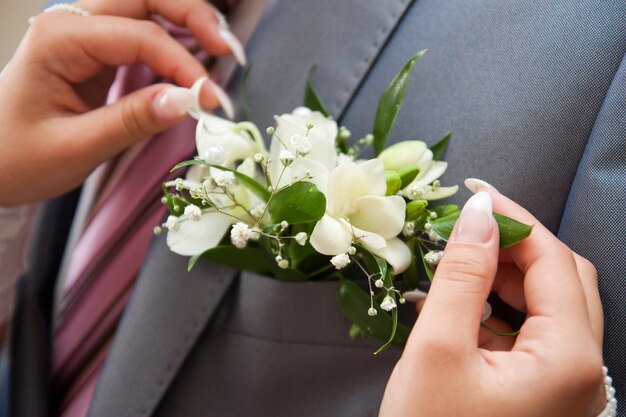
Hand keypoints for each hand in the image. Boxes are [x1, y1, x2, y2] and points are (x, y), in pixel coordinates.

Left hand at [0, 0, 242, 205]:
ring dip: (189, 22)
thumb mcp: (76, 146)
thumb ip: (133, 120)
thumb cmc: (17, 158)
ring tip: (222, 51)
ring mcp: (84, 32)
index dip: (184, 67)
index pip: (141, 37)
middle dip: (195, 16)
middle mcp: (72, 23)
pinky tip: (195, 58)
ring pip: (148, 7)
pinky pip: (143, 31)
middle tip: (229, 51)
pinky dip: (175, 40)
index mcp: (60, 39)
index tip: (214, 102)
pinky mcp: (96, 50)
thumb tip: (188, 101)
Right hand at [380, 181, 604, 416]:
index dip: (513, 217)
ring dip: (501, 278)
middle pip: (561, 279)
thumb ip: (462, 275)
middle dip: (511, 246)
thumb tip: (478, 213)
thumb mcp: (438, 350)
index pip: (553, 260)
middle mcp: (584, 374)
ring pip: (546, 306)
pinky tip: (454, 306)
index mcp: (570, 361)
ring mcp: (566, 387)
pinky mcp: (543, 395)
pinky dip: (495, 312)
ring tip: (451, 266)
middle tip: (462, 228)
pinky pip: (530, 336)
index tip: (473, 191)